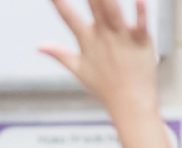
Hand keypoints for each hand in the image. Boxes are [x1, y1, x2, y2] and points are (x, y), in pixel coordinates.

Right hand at [39, 0, 157, 114]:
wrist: (130, 104)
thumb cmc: (105, 88)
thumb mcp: (78, 69)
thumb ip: (58, 53)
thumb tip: (39, 46)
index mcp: (87, 41)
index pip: (68, 17)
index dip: (58, 1)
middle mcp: (103, 36)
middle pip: (94, 5)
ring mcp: (122, 38)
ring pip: (113, 10)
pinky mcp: (142, 41)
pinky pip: (141, 22)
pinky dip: (140, 10)